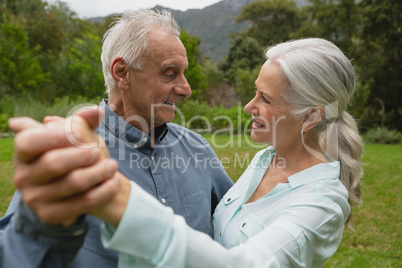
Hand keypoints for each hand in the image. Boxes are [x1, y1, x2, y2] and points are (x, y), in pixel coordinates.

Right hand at [10, 107, 120, 225]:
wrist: (82, 188)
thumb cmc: (78, 154)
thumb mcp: (78, 135)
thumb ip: (84, 120)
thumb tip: (97, 112)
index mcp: (24, 152)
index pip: (28, 142)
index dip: (55, 136)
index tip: (79, 134)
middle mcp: (23, 176)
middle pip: (53, 163)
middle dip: (82, 155)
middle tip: (98, 152)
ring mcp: (34, 198)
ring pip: (72, 183)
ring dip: (99, 172)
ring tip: (113, 166)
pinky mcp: (51, 215)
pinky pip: (83, 202)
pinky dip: (104, 190)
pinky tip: (114, 181)